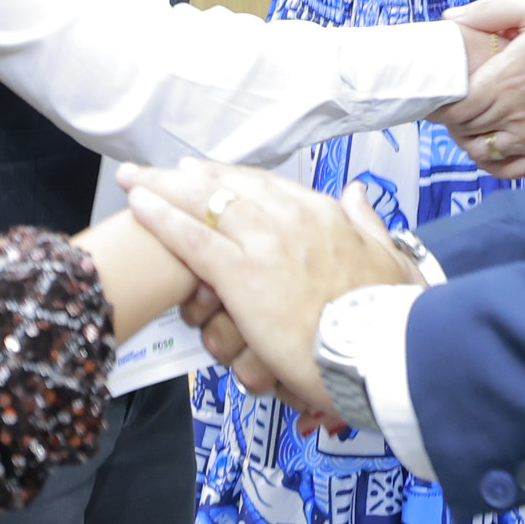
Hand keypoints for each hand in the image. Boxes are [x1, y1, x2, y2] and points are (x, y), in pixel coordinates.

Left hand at [121, 162, 416, 411]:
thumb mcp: (390, 256)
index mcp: (324, 215)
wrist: (386, 351)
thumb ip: (366, 221)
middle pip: (227, 187)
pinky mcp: (242, 276)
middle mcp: (291, 219)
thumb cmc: (389, 315)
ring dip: (163, 189)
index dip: (230, 180)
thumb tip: (357, 194)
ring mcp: (264, 245)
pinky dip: (161, 217)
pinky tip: (137, 204)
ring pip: (202, 203)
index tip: (207, 175)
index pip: (265, 187)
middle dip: (188, 178)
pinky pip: (192, 238)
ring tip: (134, 181)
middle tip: (158, 173)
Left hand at [435, 0, 524, 180]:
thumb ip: (490, 10)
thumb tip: (451, 17)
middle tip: (452, 105)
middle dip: (451, 120)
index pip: (454, 107)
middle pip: (463, 131)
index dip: (438, 104)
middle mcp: (515, 116)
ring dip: (469, 141)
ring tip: (470, 124)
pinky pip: (510, 170)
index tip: (437, 94)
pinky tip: (492, 147)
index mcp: (506, 81)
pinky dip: (493, 163)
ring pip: (482, 153)